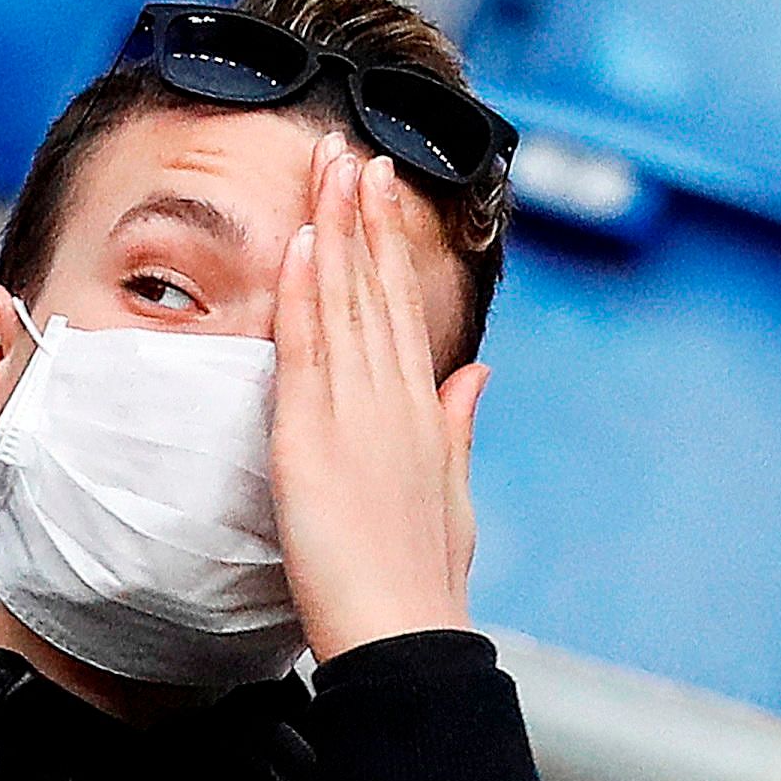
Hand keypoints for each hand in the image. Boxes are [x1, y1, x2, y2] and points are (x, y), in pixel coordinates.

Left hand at [272, 134, 491, 660]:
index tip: (380, 189)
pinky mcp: (316, 440)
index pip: (400, 309)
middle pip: (377, 290)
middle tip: (353, 149)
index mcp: (420, 410)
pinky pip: (309, 352)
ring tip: (332, 166)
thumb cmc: (416, 578)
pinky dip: (309, 295)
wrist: (403, 632)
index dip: (387, 245)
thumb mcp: (447, 491)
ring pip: (347, 304)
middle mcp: (395, 399)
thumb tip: (474, 374)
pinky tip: (307, 242)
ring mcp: (358, 414)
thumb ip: (456, 426)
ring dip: (337, 231)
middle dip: (364, 217)